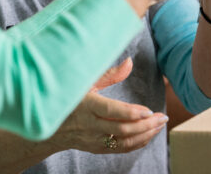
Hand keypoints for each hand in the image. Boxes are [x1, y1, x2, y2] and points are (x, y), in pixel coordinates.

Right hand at [50, 58, 167, 153]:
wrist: (49, 127)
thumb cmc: (69, 98)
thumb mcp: (85, 82)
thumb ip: (109, 74)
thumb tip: (130, 61)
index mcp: (87, 105)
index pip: (111, 111)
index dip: (131, 112)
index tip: (148, 110)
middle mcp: (90, 125)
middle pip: (122, 129)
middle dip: (145, 125)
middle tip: (162, 117)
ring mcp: (93, 139)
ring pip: (123, 142)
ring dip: (145, 135)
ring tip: (159, 125)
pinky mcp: (97, 148)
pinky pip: (120, 148)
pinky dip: (137, 143)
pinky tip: (149, 134)